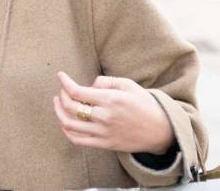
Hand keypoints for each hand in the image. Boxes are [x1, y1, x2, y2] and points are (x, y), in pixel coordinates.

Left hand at [52, 71, 173, 154]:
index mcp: (111, 99)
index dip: (65, 82)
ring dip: (59, 112)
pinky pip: (78, 140)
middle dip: (62, 96)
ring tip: (58, 103)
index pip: (77, 91)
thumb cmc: (145, 104)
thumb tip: (89, 86)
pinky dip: (66, 131)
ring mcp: (103, 132)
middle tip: (63, 90)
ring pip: (70, 124)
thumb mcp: (128, 85)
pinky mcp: (105, 144)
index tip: (60, 75)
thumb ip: (106, 81)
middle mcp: (105, 117)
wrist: (162, 131)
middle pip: (70, 107)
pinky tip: (64, 122)